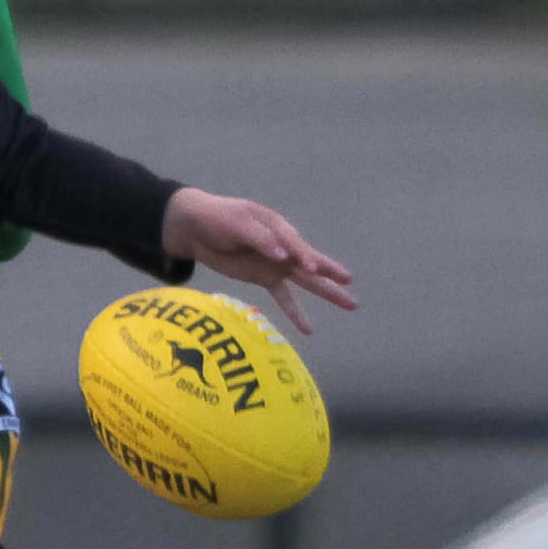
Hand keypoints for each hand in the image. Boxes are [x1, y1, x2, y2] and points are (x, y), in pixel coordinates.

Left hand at [159, 189, 356, 334]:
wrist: (197, 228)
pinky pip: (284, 297)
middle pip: (311, 262)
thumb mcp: (237, 224)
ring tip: (351, 304)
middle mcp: (284, 247)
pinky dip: (295, 312)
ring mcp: (276, 264)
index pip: (296, 244)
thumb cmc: (219, 219)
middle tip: (350, 284)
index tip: (312, 269)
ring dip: (326, 292)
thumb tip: (282, 256)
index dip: (304, 256)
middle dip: (331, 273)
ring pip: (306, 281)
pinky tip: (308, 329)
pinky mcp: (265, 277)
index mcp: (278, 228)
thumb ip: (260, 239)